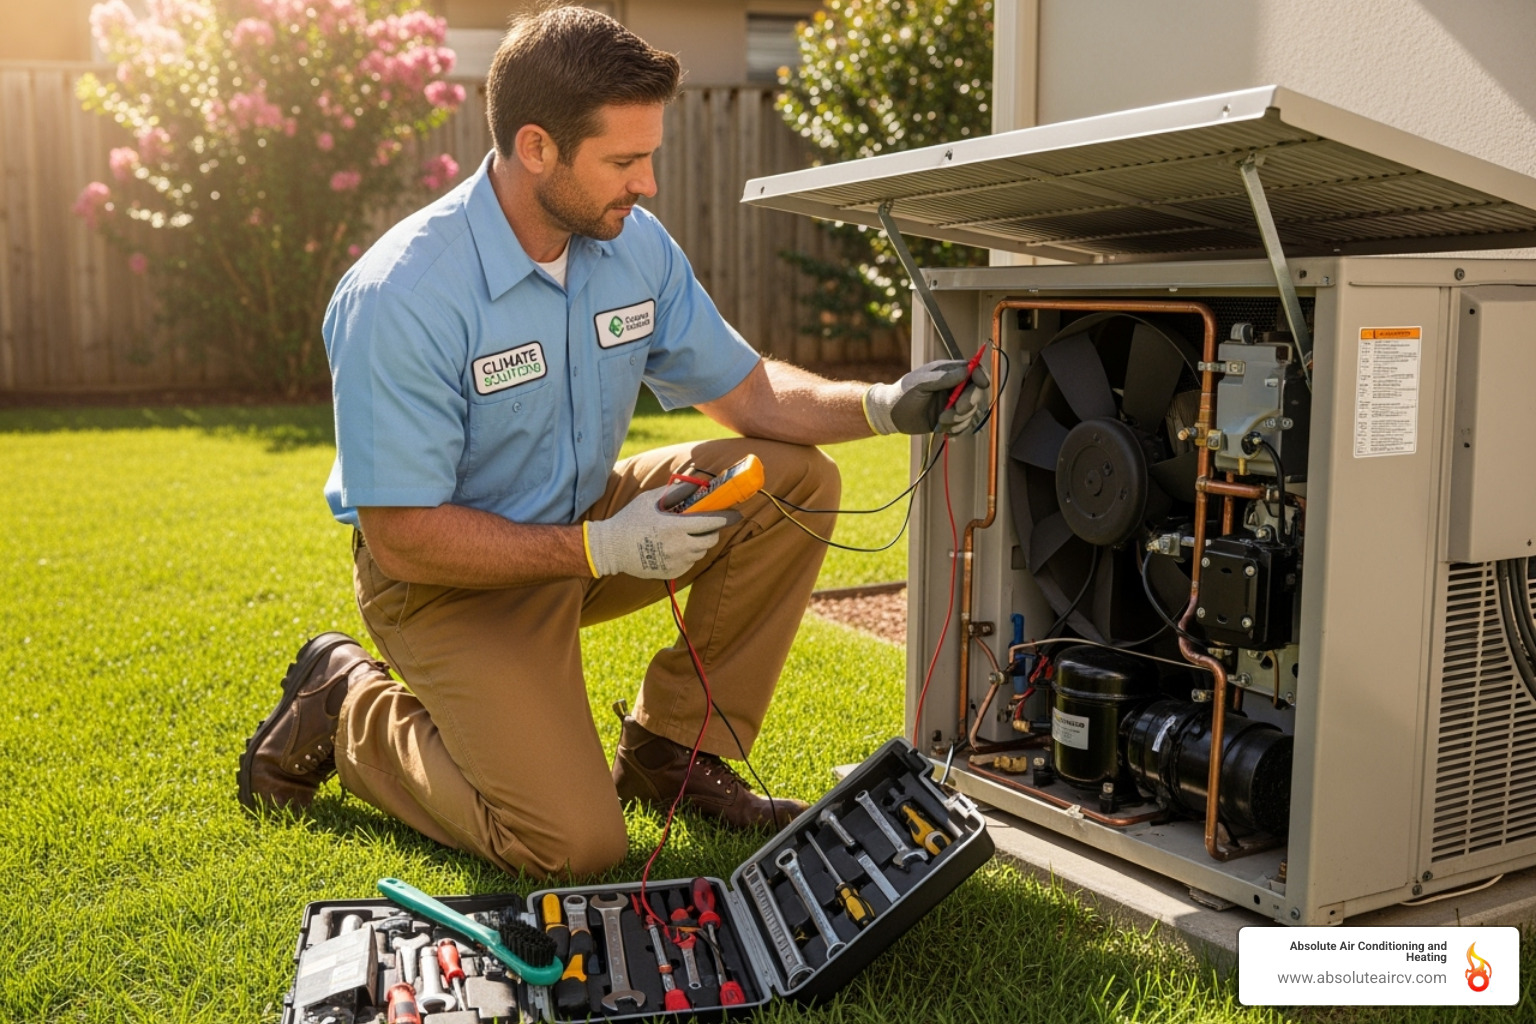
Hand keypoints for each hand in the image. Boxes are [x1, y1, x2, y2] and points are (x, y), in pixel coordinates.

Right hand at [584, 485, 735, 578]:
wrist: (611, 549)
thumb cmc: (629, 520)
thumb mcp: (650, 500)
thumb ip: (674, 492)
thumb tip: (694, 484)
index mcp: (675, 527)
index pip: (711, 522)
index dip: (726, 518)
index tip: (736, 515)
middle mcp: (679, 547)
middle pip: (710, 540)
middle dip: (712, 531)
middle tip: (706, 524)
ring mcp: (676, 562)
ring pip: (700, 552)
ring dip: (699, 543)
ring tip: (684, 535)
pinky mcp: (671, 573)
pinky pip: (689, 563)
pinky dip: (688, 555)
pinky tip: (674, 547)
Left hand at [863, 360, 990, 434]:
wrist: (891, 415)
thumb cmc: (902, 394)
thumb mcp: (921, 383)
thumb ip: (943, 378)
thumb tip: (966, 371)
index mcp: (947, 373)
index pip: (973, 370)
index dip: (981, 376)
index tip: (982, 385)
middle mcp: (953, 387)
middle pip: (975, 392)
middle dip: (968, 403)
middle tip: (954, 411)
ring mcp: (953, 403)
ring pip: (971, 412)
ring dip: (959, 419)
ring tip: (941, 421)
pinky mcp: (950, 419)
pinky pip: (964, 425)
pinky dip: (956, 429)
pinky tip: (942, 429)